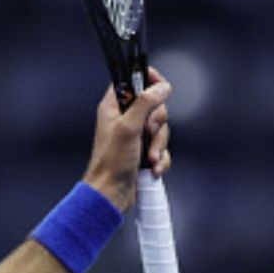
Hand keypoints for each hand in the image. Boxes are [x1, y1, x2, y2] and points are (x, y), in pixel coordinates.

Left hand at [82, 69, 171, 211]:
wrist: (111, 193)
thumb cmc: (111, 163)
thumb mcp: (128, 127)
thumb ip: (145, 103)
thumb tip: (161, 87)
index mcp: (114, 107)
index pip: (132, 79)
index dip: (148, 78)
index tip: (159, 86)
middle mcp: (125, 119)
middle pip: (154, 105)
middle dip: (158, 122)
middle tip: (148, 132)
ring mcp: (135, 136)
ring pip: (161, 129)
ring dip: (159, 144)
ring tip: (148, 157)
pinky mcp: (144, 152)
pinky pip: (162, 148)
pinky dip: (160, 158)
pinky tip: (151, 167)